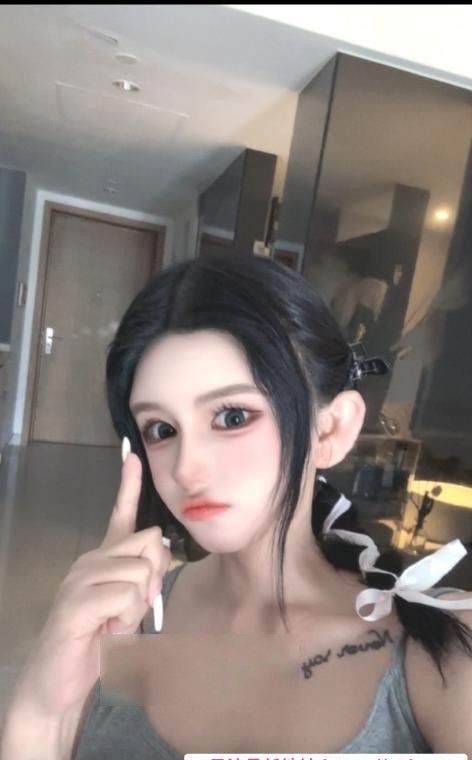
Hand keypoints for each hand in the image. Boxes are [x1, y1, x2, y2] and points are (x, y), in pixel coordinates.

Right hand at [7, 449, 170, 717]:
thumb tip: (163, 552)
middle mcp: (90, 560)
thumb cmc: (97, 641)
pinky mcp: (77, 602)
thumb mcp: (130, 605)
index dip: (128, 483)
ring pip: (140, 572)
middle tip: (134, 607)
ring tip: (115, 623)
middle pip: (148, 541)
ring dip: (138, 605)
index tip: (132, 454)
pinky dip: (125, 618)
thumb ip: (146, 577)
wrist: (59, 682)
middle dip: (155, 576)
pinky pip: (125, 595)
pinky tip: (106, 630)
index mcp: (103, 558)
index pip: (120, 514)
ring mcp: (81, 579)